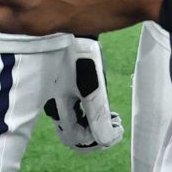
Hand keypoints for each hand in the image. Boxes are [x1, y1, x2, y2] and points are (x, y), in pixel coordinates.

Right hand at [43, 35, 124, 152]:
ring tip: (109, 114)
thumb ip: (98, 116)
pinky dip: (84, 114)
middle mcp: (53, 105)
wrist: (69, 31)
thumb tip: (107, 140)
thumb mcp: (92, 89)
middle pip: (72, 137)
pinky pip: (69, 110)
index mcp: (59, 108)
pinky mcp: (57, 87)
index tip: (119, 125)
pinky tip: (95, 100)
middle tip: (113, 125)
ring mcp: (54, 96)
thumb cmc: (80, 58)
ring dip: (91, 126)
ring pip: (71, 124)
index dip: (101, 141)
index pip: (78, 140)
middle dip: (95, 138)